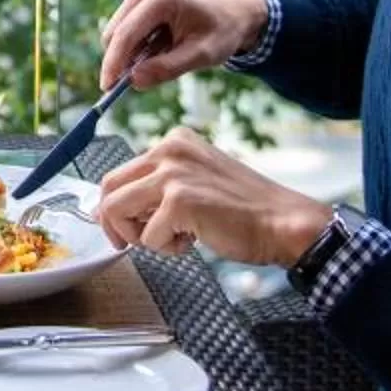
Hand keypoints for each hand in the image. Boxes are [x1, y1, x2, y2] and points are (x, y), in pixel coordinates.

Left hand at [97, 125, 332, 266]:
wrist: (282, 222)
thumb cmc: (243, 210)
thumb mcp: (196, 180)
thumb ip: (159, 186)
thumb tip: (110, 208)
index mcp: (173, 141)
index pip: (120, 172)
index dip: (115, 205)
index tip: (125, 226)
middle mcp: (169, 149)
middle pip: (108, 188)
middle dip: (113, 222)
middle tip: (128, 243)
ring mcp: (172, 173)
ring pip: (116, 209)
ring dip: (137, 236)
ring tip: (171, 240)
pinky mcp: (179, 200)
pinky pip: (147, 237)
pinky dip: (166, 249)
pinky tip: (194, 241)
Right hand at [100, 0, 270, 91]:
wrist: (232, 12)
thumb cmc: (221, 32)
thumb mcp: (202, 55)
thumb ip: (168, 68)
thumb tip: (133, 81)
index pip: (126, 33)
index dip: (114, 62)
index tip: (107, 88)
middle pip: (115, 33)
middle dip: (121, 61)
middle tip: (136, 83)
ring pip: (117, 33)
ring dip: (132, 53)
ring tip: (166, 56)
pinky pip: (125, 30)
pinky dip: (137, 46)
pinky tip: (161, 46)